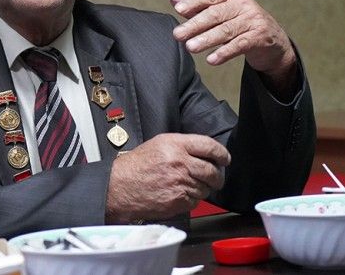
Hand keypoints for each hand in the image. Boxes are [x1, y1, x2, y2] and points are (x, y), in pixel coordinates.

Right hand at [106, 133, 230, 222]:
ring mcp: (180, 183)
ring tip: (189, 185)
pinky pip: (196, 201)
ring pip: (205, 188)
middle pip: (212, 170)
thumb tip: (205, 153)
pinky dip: (192, 199)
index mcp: (176, 145)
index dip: (222, 153)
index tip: (225, 158)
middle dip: (218, 176)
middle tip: (216, 178)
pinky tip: (180, 194)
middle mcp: (180, 162)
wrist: (120, 187)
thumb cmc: (137, 166)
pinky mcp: (178, 200)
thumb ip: (183, 146)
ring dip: (203, 188)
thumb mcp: (159, 144)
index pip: (209, 146)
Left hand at [170, 0, 296, 88]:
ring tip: (190, 47)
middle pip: (216, 14)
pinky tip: (211, 59)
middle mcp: (243, 4)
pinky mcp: (261, 37)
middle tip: (178, 35)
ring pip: (226, 30)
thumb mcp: (220, 12)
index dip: (193, 2)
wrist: (272, 40)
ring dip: (207, 39)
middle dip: (195, 25)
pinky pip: (240, 45)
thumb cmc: (240, 24)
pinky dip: (225, 52)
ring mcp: (254, 20)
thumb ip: (197, 5)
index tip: (178, 10)